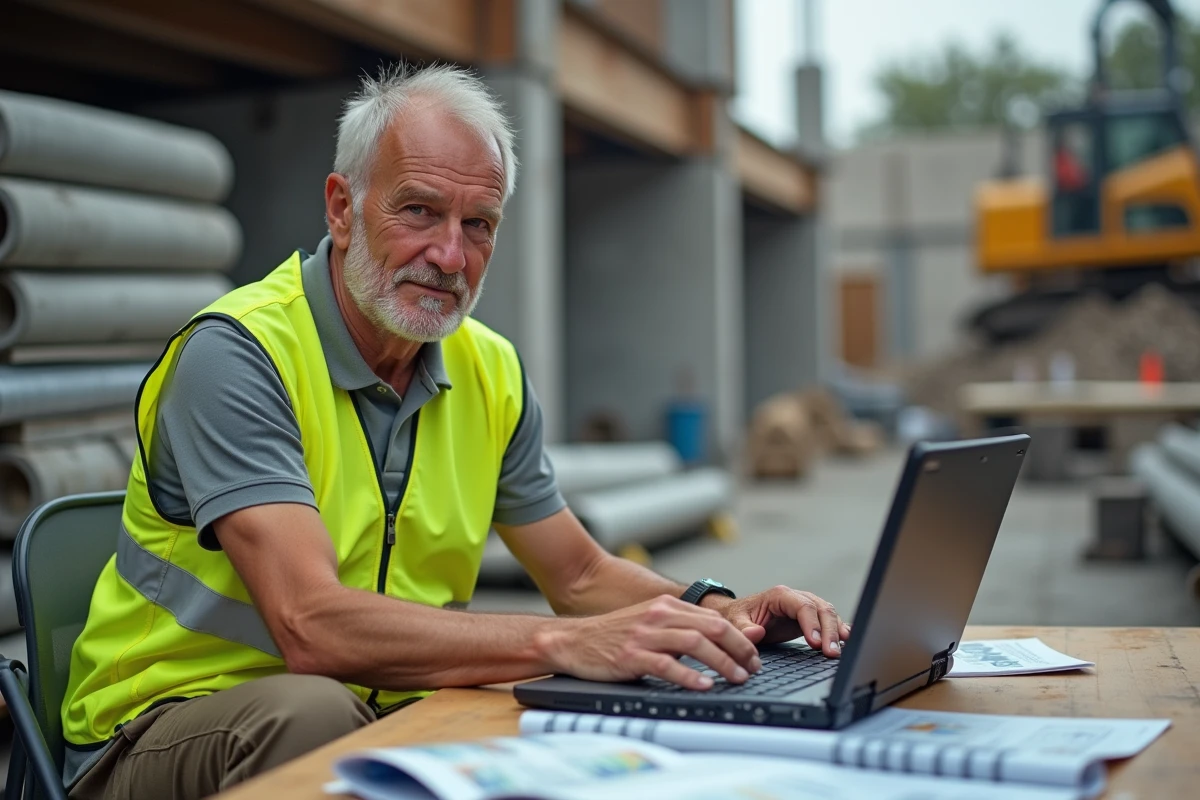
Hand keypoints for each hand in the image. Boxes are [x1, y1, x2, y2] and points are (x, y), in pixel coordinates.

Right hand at [535, 595, 761, 690]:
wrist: (573, 640)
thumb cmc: (613, 636)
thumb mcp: (649, 622)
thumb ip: (679, 627)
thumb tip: (716, 640)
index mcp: (666, 606)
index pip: (713, 619)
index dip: (739, 637)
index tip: (753, 654)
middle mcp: (658, 616)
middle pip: (711, 628)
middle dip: (738, 648)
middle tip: (753, 668)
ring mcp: (644, 635)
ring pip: (695, 644)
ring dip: (722, 662)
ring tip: (737, 677)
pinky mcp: (631, 656)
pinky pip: (667, 665)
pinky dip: (689, 676)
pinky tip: (703, 686)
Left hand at [711, 585, 850, 656]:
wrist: (740, 615)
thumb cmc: (738, 617)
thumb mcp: (736, 622)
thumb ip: (744, 629)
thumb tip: (756, 633)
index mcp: (779, 595)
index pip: (803, 606)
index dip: (811, 624)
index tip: (815, 643)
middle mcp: (796, 597)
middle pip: (820, 609)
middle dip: (829, 631)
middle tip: (831, 653)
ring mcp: (805, 606)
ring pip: (828, 614)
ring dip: (836, 632)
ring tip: (839, 651)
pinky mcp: (810, 617)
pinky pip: (829, 620)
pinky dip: (838, 629)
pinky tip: (846, 640)